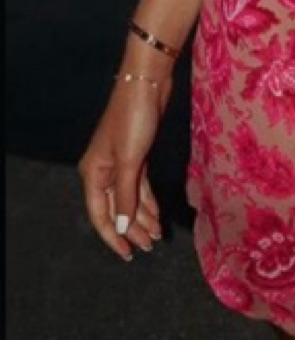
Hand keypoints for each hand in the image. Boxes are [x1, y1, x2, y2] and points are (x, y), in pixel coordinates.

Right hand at [77, 70, 172, 260]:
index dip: (113, 236)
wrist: (146, 85)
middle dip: (132, 229)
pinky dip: (148, 200)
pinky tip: (156, 214)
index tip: (128, 254)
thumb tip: (120, 227)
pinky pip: (139, 185)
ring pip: (130, 198)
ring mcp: (121, 162)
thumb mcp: (130, 161)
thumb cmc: (134, 119)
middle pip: (116, 208)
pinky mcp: (137, 154)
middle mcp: (103, 170)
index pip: (101, 215)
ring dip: (142, 217)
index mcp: (94, 173)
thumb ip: (126, 195)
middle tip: (149, 247)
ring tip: (155, 236)